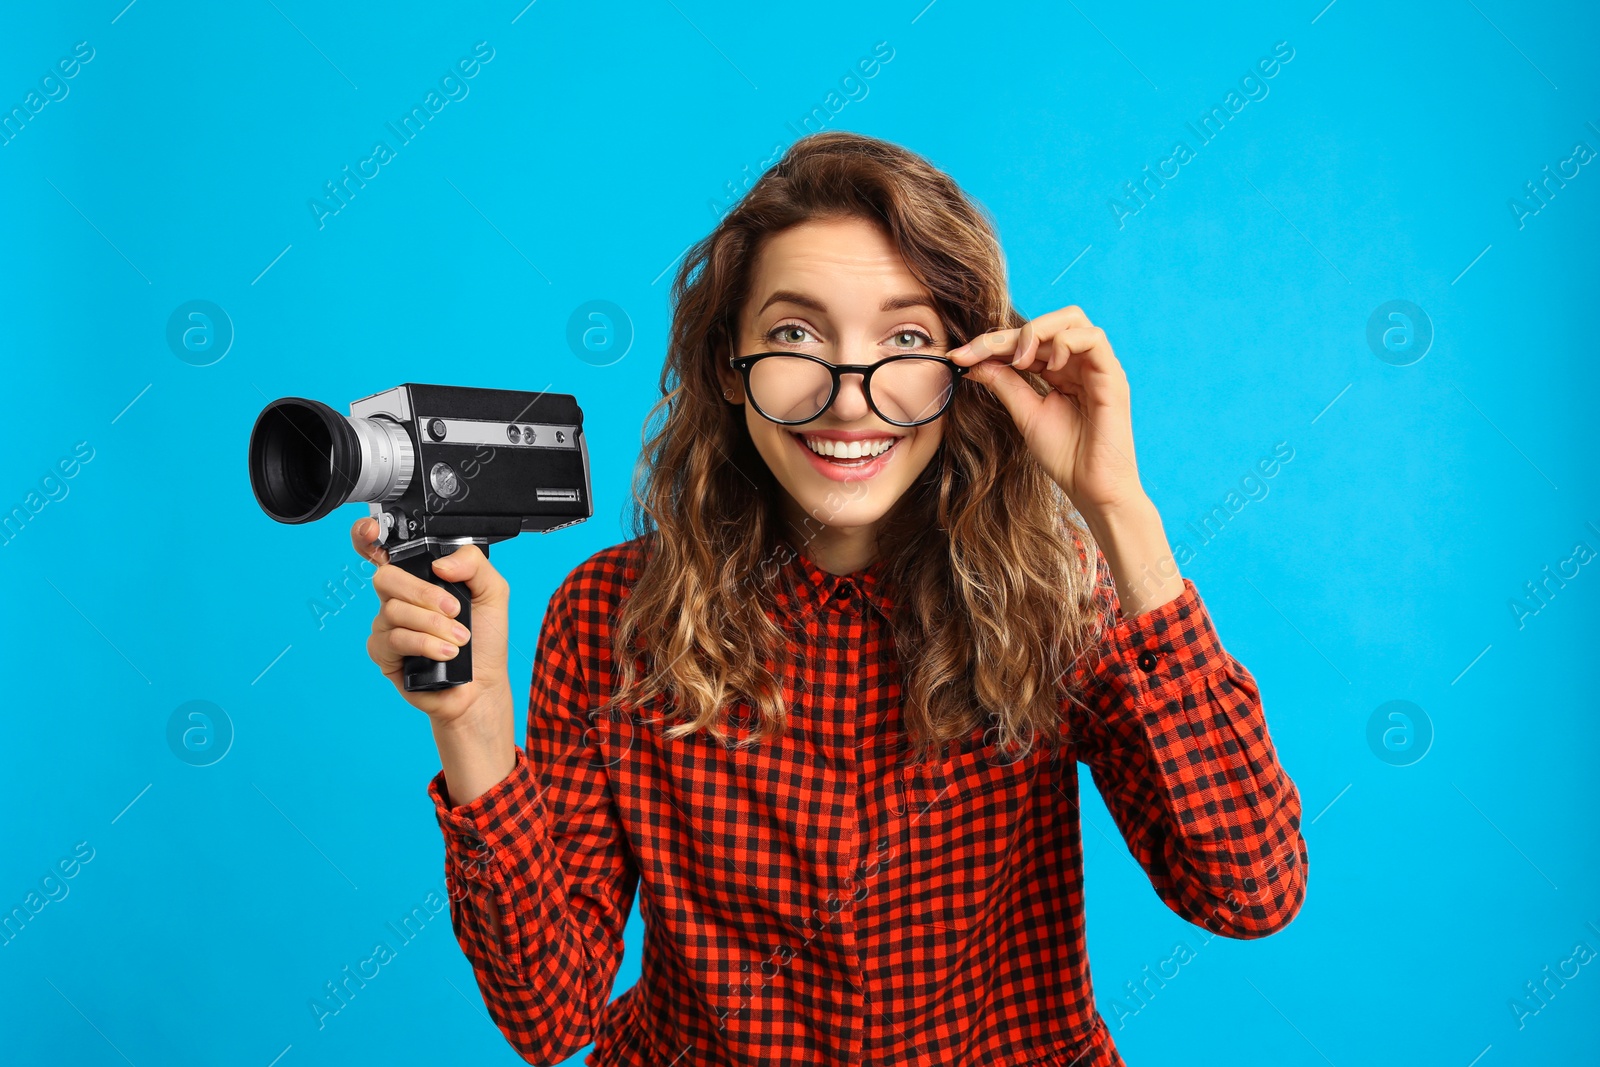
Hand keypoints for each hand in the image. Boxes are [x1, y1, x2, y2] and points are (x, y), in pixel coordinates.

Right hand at [351, 518, 511, 730]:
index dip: (367, 535)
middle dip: (424, 594)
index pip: (384, 550)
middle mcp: (400, 598)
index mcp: (420, 577)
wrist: (482, 683)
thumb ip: (474, 564)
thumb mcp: (493, 592)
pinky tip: (444, 653)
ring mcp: (388, 625)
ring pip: (393, 611)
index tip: (372, 531)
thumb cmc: (484, 638)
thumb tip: (440, 564)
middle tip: (454, 610)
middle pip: (387, 578)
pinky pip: (393, 639)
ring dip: (433, 625)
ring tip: (459, 639)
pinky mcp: (384, 653)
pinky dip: (424, 644)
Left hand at [948, 306, 1144, 517]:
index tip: (959, 356)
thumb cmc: (1065, 457)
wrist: (1092, 489)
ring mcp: (1098, 368)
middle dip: (1008, 334)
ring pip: (1072, 320)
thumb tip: (974, 362)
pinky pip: (1094, 339)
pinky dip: (1066, 343)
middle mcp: (1080, 364)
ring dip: (1038, 331)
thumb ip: (1005, 384)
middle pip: (1047, 323)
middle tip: (980, 353)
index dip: (992, 344)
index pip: (1026, 341)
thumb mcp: (1026, 414)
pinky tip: (1050, 366)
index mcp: (1061, 372)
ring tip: (1020, 360)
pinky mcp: (1113, 376)